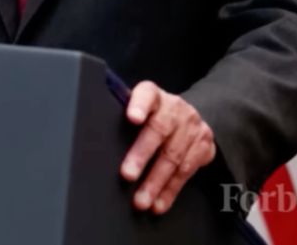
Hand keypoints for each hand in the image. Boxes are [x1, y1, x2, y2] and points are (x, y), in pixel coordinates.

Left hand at [119, 81, 216, 214]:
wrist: (188, 116)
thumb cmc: (152, 114)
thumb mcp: (138, 107)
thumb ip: (121, 114)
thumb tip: (91, 135)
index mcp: (154, 95)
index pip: (147, 94)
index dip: (139, 105)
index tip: (132, 118)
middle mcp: (175, 109)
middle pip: (158, 131)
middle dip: (141, 156)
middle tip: (127, 175)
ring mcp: (192, 127)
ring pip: (173, 157)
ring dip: (155, 182)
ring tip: (141, 200)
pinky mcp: (204, 146)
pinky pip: (187, 172)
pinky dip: (170, 191)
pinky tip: (158, 202)